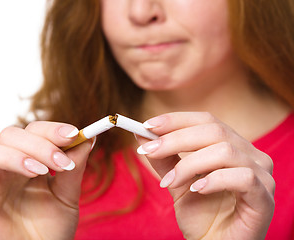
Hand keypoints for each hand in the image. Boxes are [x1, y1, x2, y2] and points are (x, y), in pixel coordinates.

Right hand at [0, 121, 93, 239]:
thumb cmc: (53, 226)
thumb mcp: (69, 195)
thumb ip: (76, 167)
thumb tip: (89, 137)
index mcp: (29, 160)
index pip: (33, 130)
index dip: (50, 129)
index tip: (72, 135)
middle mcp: (6, 168)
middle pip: (9, 135)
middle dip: (37, 144)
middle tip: (59, 163)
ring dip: (10, 156)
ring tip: (37, 172)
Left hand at [137, 112, 274, 239]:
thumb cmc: (199, 213)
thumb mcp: (176, 181)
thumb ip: (163, 158)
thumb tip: (140, 134)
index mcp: (230, 145)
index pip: (205, 120)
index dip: (176, 120)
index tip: (147, 125)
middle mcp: (249, 154)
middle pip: (214, 131)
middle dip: (175, 139)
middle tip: (149, 151)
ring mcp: (261, 174)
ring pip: (225, 151)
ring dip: (189, 164)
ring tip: (170, 182)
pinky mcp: (264, 197)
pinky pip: (243, 177)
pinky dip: (214, 180)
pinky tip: (196, 190)